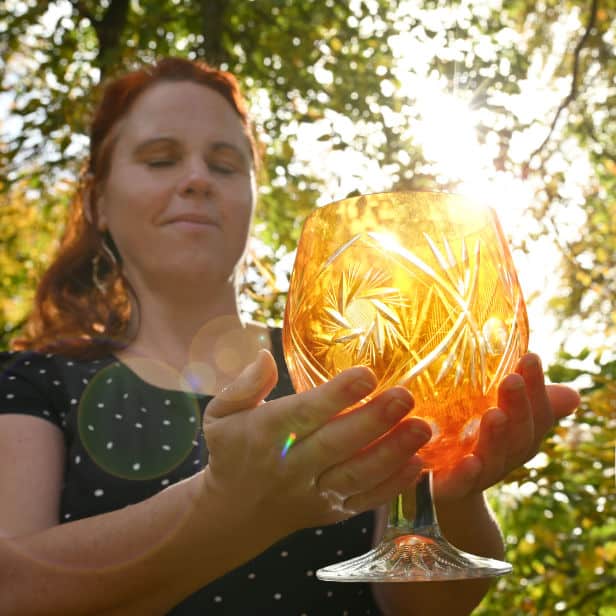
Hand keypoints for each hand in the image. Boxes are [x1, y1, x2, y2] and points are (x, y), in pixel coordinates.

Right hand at [201, 350, 429, 536]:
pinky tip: (419, 464)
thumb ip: (242, 386)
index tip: (367, 374)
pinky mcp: (331, 512)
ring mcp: (313, 493)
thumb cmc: (231, 451)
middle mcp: (291, 466)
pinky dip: (393, 485)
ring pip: (357, 474)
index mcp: (266, 435)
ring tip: (423, 428)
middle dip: (374, 420)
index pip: (304, 413)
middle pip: (337, 443)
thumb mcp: (220, 415)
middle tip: (406, 396)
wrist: (232, 513)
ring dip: (392, 452)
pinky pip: (365, 500)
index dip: (336, 395)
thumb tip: (265, 355)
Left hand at [432, 353, 580, 502]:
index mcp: (515, 437)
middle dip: (518, 408)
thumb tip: (569, 390)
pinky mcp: (443, 489)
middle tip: (511, 381)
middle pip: (519, 438)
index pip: (536, 414)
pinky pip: (457, 486)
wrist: (428, 481)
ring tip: (495, 414)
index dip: (536, 389)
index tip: (530, 357)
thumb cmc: (461, 434)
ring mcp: (475, 476)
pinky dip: (466, 475)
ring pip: (492, 461)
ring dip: (496, 438)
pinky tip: (471, 461)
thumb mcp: (484, 407)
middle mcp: (501, 458)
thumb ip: (511, 393)